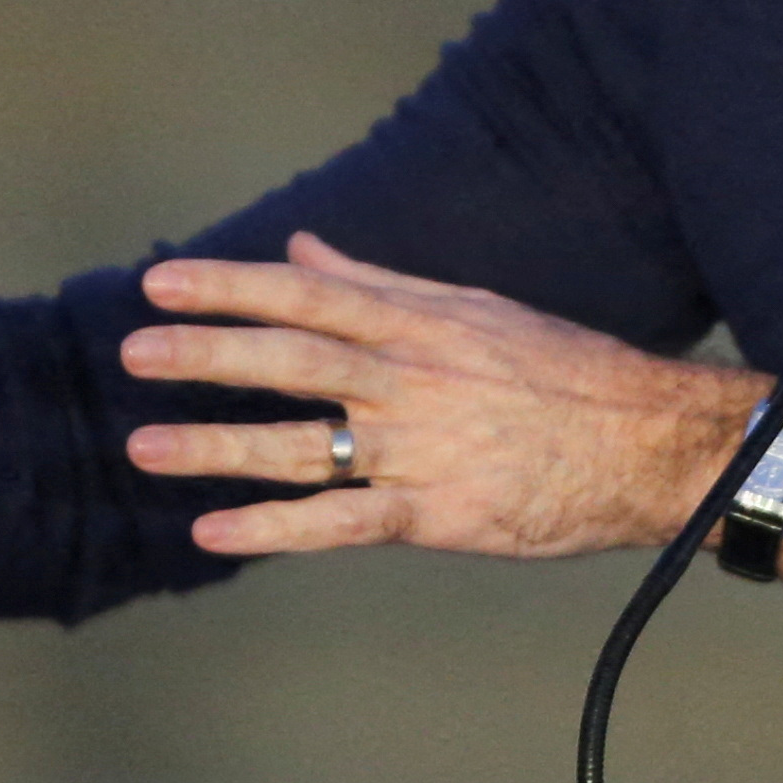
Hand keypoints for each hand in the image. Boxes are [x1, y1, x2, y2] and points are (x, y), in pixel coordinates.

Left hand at [119, 234, 754, 561]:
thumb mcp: (470, 309)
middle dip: (207, 357)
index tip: (160, 283)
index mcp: (418, 323)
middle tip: (133, 355)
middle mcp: (410, 380)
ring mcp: (420, 448)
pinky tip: (214, 531)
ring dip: (218, 446)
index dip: (228, 288)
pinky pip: (341, 522)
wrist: (650, 445)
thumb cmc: (563, 371)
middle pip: (291, 362)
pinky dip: (275, 528)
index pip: (304, 296)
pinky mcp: (435, 513)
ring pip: (301, 444)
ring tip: (144, 449)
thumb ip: (376, 284)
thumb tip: (303, 251)